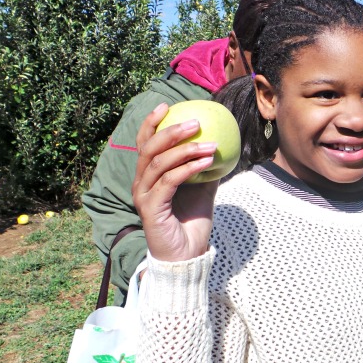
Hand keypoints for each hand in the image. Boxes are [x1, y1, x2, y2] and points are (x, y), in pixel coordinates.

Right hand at [132, 103, 218, 261]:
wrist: (188, 256)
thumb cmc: (192, 223)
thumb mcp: (203, 189)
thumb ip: (205, 168)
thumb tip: (221, 144)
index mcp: (148, 177)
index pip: (144, 144)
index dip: (151, 123)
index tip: (167, 106)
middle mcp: (141, 184)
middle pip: (149, 149)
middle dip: (171, 131)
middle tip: (195, 121)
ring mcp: (143, 196)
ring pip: (159, 163)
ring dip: (186, 150)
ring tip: (210, 143)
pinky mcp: (151, 208)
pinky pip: (169, 181)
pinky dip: (189, 168)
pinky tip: (207, 162)